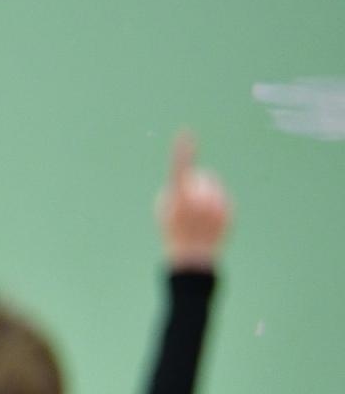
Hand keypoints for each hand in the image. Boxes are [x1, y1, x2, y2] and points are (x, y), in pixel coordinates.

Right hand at [156, 133, 229, 269]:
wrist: (192, 259)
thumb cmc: (173, 234)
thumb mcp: (164, 211)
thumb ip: (173, 191)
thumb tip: (185, 180)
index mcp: (179, 198)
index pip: (180, 168)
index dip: (182, 150)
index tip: (185, 133)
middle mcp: (199, 198)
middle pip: (200, 177)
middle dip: (196, 184)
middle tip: (188, 205)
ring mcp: (216, 205)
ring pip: (213, 187)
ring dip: (206, 195)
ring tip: (199, 217)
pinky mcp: (229, 211)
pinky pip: (223, 199)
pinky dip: (217, 206)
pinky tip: (210, 223)